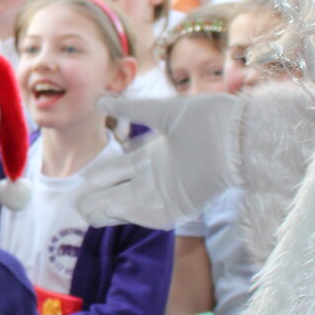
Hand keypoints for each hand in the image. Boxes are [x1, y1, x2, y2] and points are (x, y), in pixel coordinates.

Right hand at [76, 94, 242, 227]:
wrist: (238, 137)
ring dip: (108, 210)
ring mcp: (169, 192)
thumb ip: (131, 109)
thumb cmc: (208, 118)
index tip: (84, 178)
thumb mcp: (163, 111)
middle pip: (123, 190)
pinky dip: (127, 215)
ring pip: (130, 205)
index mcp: (157, 153)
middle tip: (76, 201)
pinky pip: (148, 215)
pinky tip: (107, 213)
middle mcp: (160, 175)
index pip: (123, 168)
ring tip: (84, 212)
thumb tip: (99, 99)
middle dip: (100, 197)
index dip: (103, 175)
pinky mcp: (180, 206)